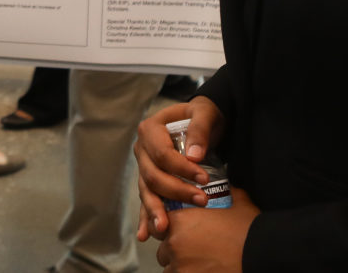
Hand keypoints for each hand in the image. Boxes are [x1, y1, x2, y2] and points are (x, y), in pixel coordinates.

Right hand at [134, 95, 226, 240]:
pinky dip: (145, 218)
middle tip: (202, 201)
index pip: (162, 155)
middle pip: (153, 176)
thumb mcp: (205, 113)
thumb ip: (200, 129)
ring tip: (164, 229)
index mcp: (150, 130)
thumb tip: (194, 156)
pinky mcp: (149, 181)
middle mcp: (142, 149)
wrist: (202, 123)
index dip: (182, 169)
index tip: (204, 179)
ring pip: (147, 191)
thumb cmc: (203, 116)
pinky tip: (144, 234)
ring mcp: (144, 167)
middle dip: (176, 191)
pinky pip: (146, 200)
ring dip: (156, 210)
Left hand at [154, 185, 257, 272]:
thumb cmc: (248, 232)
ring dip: (179, 267)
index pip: (158, 225)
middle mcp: (175, 244)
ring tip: (197, 263)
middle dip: (174, 251)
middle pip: (163, 250)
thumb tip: (231, 186)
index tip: (177, 232)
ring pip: (169, 268)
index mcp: (181, 222)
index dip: (166, 229)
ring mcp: (180, 267)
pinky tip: (200, 271)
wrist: (260, 256)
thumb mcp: (239, 204)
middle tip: (192, 251)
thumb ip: (230, 192)